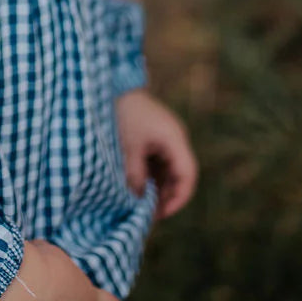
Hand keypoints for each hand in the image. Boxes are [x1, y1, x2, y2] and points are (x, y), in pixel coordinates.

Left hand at [115, 88, 197, 218]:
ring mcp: (165, 138)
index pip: (188, 175)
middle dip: (167, 197)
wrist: (113, 85)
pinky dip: (150, 178)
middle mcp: (175, 139)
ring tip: (141, 206)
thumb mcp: (127, 147)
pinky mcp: (154, 138)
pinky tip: (137, 189)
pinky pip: (158, 164)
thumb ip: (135, 175)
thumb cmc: (122, 114)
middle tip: (148, 215)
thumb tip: (139, 201)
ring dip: (158, 188)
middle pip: (180, 176)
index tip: (160, 214)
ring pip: (168, 171)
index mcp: (175, 139)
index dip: (178, 198)